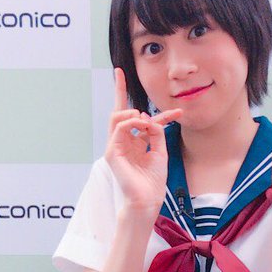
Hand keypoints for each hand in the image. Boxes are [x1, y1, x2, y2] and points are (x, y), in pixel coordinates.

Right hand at [104, 67, 183, 213]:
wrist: (148, 198)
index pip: (129, 115)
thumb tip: (147, 117)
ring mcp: (115, 146)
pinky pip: (119, 128)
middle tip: (120, 72)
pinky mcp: (112, 152)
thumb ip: (155, 131)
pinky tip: (141, 124)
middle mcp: (122, 141)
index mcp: (132, 141)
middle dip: (118, 89)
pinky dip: (131, 122)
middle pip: (118, 110)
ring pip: (117, 116)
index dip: (125, 95)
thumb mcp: (160, 149)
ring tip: (144, 119)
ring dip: (132, 112)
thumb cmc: (154, 179)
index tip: (121, 73)